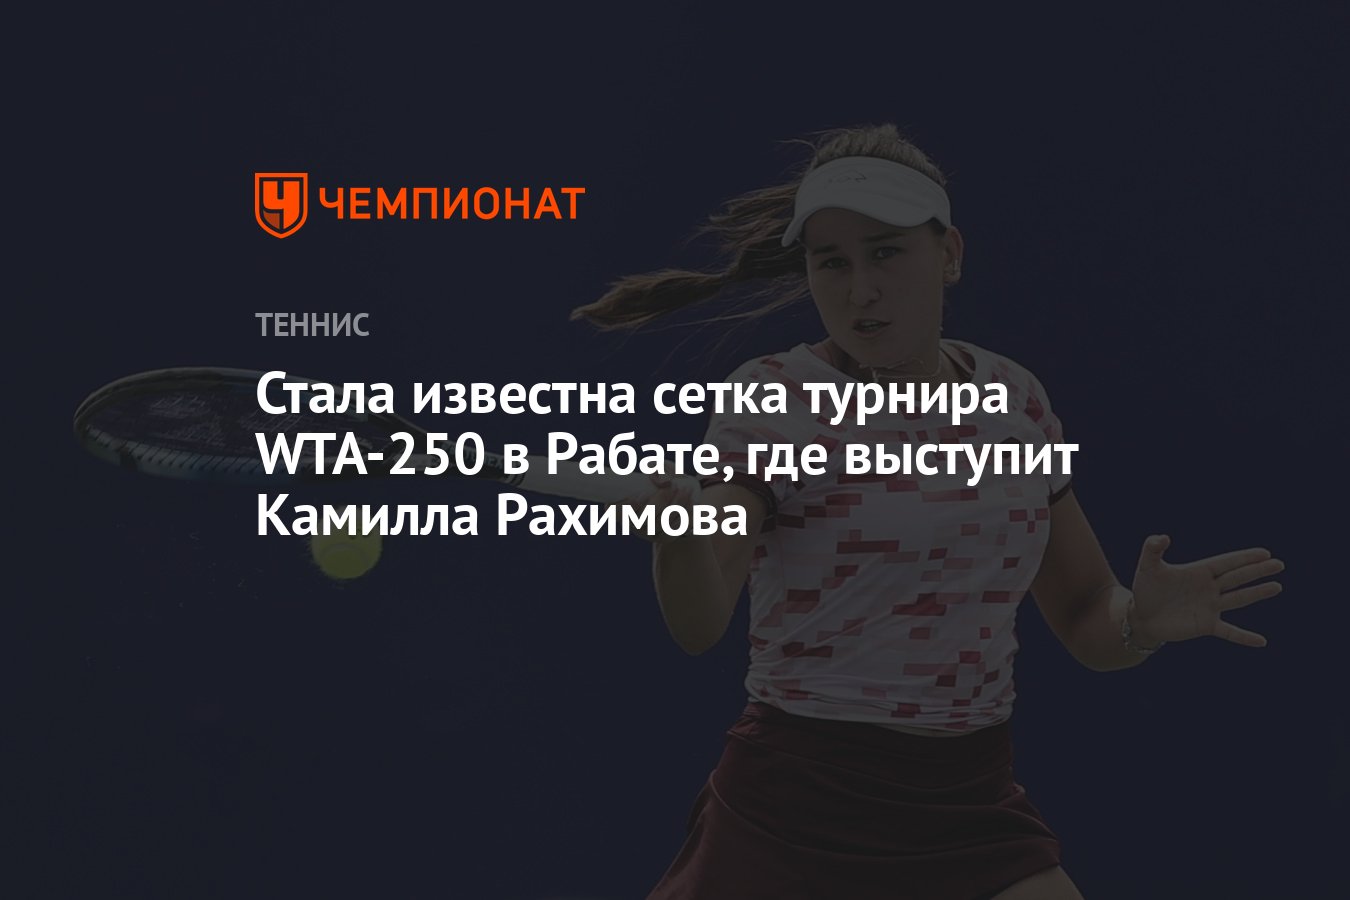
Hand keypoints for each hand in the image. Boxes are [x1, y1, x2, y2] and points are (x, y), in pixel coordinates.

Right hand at [609, 473, 700, 543]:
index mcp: (623, 507)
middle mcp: (634, 524)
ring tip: (686, 490)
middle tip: (672, 486)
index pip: (616, 512)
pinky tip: (691, 502)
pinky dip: (684, 514)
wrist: (677, 495)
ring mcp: (650, 533)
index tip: (635, 498)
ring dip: (676, 506)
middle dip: (660, 502)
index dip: (621, 509)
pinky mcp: (665, 538)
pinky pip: (675, 529)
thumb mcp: (659, 469)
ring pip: (662, 524)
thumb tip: (664, 482)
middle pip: (644, 519)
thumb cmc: (661, 479)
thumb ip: (658, 470)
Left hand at [1130, 535, 1283, 646]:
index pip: (1226, 563)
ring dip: (1257, 593)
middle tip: (1279, 564)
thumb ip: (1152, 549)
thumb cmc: (1146, 589)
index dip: (1244, 558)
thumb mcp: (1148, 567)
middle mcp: (1209, 588)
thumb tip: (1162, 537)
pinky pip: (1229, 632)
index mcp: (1199, 572)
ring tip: (1277, 587)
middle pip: (1237, 577)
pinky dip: (1244, 637)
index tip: (1265, 553)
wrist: (1141, 616)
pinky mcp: (1206, 625)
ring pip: (1238, 599)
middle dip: (1257, 571)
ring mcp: (1210, 607)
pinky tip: (1261, 641)